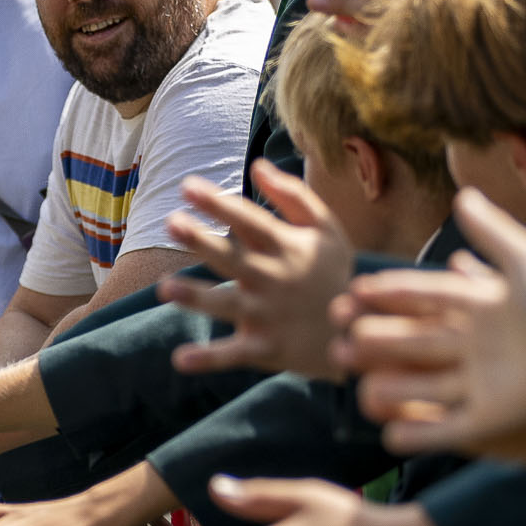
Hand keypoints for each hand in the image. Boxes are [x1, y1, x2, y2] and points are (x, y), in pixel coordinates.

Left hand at [158, 165, 359, 378]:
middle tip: (171, 223)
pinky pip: (234, 354)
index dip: (219, 203)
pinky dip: (209, 358)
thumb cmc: (334, 272)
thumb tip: (257, 165)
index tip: (186, 186)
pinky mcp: (266, 348)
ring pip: (228, 304)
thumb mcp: (327, 230)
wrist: (361, 329)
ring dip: (198, 298)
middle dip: (202, 241)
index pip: (249, 220)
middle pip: (233, 257)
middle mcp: (275, 279)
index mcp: (287, 247)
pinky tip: (180, 360)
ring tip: (165, 288)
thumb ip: (293, 196)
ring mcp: (269, 315)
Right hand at [336, 191, 525, 452]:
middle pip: (413, 346)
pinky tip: (392, 434)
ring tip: (359, 389)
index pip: (422, 301)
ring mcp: (480, 386)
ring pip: (421, 389)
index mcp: (479, 310)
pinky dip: (419, 435)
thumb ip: (492, 230)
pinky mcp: (490, 420)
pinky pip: (446, 431)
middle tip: (340, 344)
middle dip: (375, 345)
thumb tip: (463, 193)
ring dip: (389, 391)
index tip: (352, 294)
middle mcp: (474, 348)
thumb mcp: (525, 259)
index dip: (388, 297)